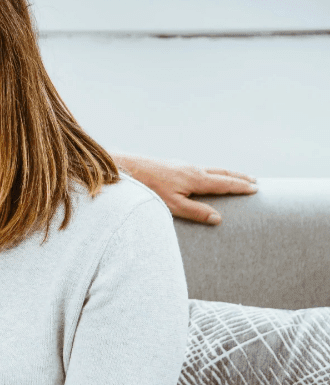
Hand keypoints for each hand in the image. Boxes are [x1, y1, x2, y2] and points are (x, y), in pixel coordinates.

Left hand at [113, 154, 256, 224]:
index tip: (256, 188)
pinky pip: (200, 169)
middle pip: (222, 173)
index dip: (241, 186)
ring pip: (211, 169)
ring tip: (236, 178)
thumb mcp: (173, 205)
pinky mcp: (173, 165)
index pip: (225, 183)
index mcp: (196, 179)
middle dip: (239, 177)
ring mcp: (183, 165)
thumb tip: (218, 219)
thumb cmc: (149, 189)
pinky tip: (207, 177)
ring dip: (226, 173)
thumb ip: (196, 212)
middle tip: (254, 181)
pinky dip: (212, 172)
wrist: (128, 168)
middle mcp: (193, 169)